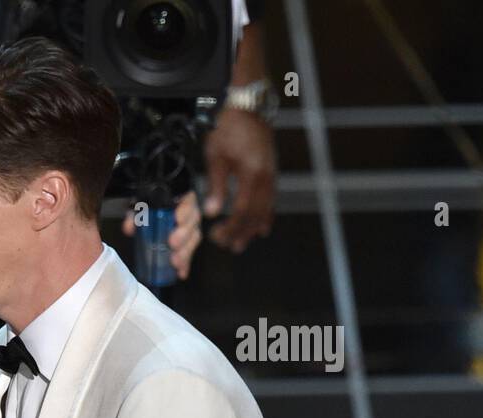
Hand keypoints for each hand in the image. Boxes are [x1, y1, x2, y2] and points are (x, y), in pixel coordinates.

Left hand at [122, 189, 201, 280]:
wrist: (148, 219)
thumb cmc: (146, 211)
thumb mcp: (138, 209)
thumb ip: (134, 216)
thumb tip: (129, 228)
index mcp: (178, 200)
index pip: (188, 200)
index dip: (185, 209)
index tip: (177, 218)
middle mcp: (188, 214)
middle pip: (193, 221)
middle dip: (184, 234)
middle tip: (173, 243)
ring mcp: (190, 230)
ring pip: (194, 238)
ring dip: (185, 252)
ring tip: (175, 262)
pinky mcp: (187, 245)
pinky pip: (190, 253)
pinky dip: (185, 264)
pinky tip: (181, 272)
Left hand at [202, 107, 275, 252]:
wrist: (248, 104)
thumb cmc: (229, 127)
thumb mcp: (215, 156)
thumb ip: (215, 186)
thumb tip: (210, 212)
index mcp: (252, 174)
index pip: (242, 210)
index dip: (230, 227)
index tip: (216, 237)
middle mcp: (266, 176)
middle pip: (256, 214)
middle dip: (242, 232)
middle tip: (230, 247)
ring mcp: (272, 173)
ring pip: (266, 208)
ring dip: (254, 227)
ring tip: (244, 242)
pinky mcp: (272, 170)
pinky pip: (271, 198)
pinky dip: (266, 215)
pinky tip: (262, 227)